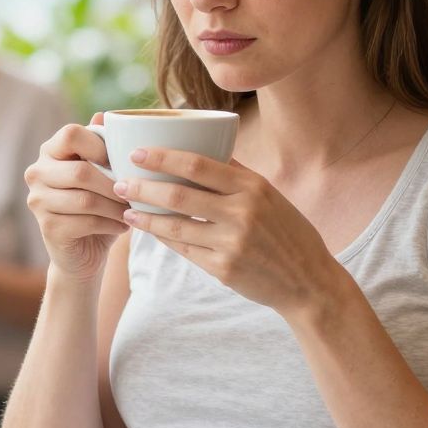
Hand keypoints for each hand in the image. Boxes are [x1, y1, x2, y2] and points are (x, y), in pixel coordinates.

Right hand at [22, 114, 128, 282]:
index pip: (71, 133)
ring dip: (116, 206)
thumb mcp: (103, 172)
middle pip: (80, 170)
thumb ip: (102, 145)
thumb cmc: (98, 205)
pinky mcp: (47, 228)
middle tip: (136, 192)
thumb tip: (105, 115)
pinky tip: (122, 226)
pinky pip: (87, 222)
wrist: (84, 251)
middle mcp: (37, 172)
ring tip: (132, 210)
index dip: (100, 145)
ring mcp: (38, 201)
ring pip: (86, 199)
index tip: (121, 162)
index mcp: (50, 151)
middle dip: (114, 183)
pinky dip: (111, 224)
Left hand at [113, 147, 338, 316]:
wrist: (308, 281)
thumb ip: (236, 174)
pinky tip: (151, 230)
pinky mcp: (223, 269)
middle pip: (179, 195)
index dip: (162, 157)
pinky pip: (184, 250)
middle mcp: (242, 212)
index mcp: (252, 186)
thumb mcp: (270, 195)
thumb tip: (202, 146)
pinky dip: (165, 238)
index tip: (136, 153)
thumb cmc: (288, 232)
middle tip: (119, 182)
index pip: (197, 164)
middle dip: (143, 187)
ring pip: (175, 226)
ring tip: (128, 209)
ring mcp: (231, 243)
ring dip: (145, 217)